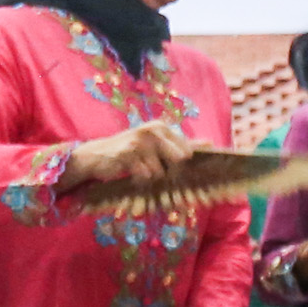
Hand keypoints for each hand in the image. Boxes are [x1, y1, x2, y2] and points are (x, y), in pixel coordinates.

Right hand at [62, 121, 192, 191]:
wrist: (97, 155)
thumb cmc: (132, 151)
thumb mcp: (157, 144)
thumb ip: (182, 144)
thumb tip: (210, 142)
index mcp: (162, 127)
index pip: (186, 152)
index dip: (181, 165)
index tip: (169, 166)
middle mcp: (152, 130)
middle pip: (177, 161)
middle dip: (167, 171)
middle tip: (150, 167)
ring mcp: (140, 141)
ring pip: (159, 172)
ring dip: (149, 176)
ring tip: (137, 168)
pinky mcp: (128, 154)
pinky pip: (145, 175)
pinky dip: (138, 179)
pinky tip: (130, 171)